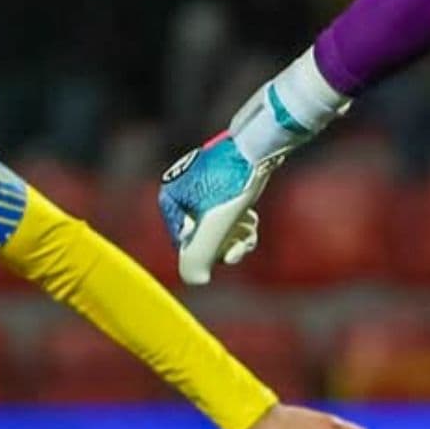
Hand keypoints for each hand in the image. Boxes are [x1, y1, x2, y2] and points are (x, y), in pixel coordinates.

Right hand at [159, 134, 269, 285]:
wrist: (259, 148)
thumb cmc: (233, 184)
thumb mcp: (214, 228)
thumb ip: (199, 258)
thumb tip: (196, 281)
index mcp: (170, 199)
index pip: (184, 245)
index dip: (209, 254)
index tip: (229, 251)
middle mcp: (182, 192)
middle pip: (202, 237)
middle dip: (226, 245)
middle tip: (244, 245)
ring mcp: (203, 188)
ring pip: (219, 227)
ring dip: (237, 236)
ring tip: (251, 231)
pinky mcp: (224, 185)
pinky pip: (228, 214)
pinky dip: (241, 222)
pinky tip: (252, 221)